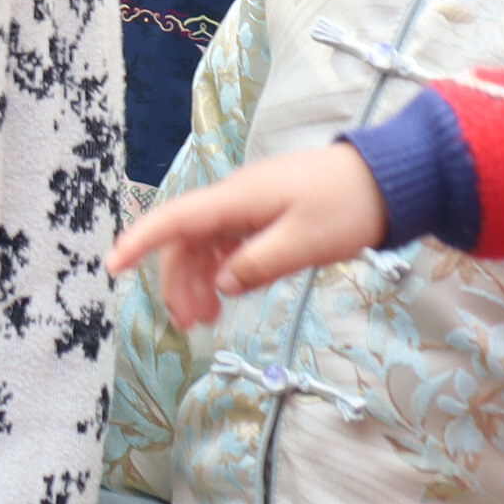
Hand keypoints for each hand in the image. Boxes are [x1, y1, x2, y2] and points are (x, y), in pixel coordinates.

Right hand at [107, 143, 388, 329]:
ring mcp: (250, 206)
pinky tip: (232, 292)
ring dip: (200, 280)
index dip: (139, 241)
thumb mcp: (306, 242)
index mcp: (237, 200)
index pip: (174, 220)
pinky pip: (231, 243)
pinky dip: (224, 271)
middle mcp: (235, 200)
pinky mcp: (267, 214)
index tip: (112, 266)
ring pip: (207, 244)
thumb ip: (258, 265)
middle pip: (187, 240)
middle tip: (189, 325)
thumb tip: (220, 285)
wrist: (392, 178)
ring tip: (207, 318)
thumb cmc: (349, 205)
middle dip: (177, 281)